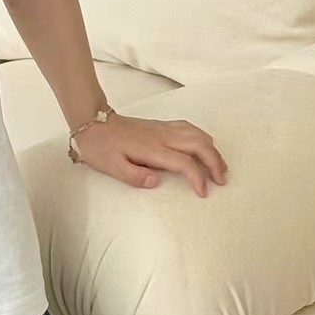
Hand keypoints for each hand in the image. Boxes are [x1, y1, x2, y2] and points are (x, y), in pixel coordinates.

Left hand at [72, 113, 227, 196]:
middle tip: (222, 181)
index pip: (185, 163)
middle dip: (215, 163)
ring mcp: (163, 128)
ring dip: (212, 150)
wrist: (93, 122)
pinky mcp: (161, 125)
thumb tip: (156, 182)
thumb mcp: (112, 167)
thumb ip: (134, 176)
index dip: (198, 178)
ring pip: (197, 134)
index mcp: (152, 149)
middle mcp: (162, 136)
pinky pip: (189, 127)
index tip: (203, 193)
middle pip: (199, 145)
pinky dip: (203, 137)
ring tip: (220, 167)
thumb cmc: (101, 147)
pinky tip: (206, 146)